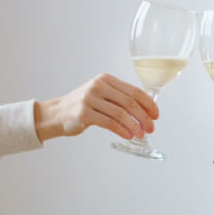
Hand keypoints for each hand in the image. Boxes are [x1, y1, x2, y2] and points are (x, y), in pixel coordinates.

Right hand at [37, 74, 158, 141]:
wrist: (58, 113)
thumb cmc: (83, 106)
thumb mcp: (101, 95)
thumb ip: (120, 98)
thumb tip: (146, 111)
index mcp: (106, 79)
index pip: (134, 90)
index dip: (148, 104)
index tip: (156, 115)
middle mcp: (98, 86)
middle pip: (129, 102)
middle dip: (144, 117)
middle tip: (151, 127)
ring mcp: (90, 99)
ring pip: (121, 113)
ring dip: (134, 125)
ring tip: (140, 134)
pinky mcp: (84, 113)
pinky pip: (109, 123)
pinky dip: (122, 130)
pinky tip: (128, 135)